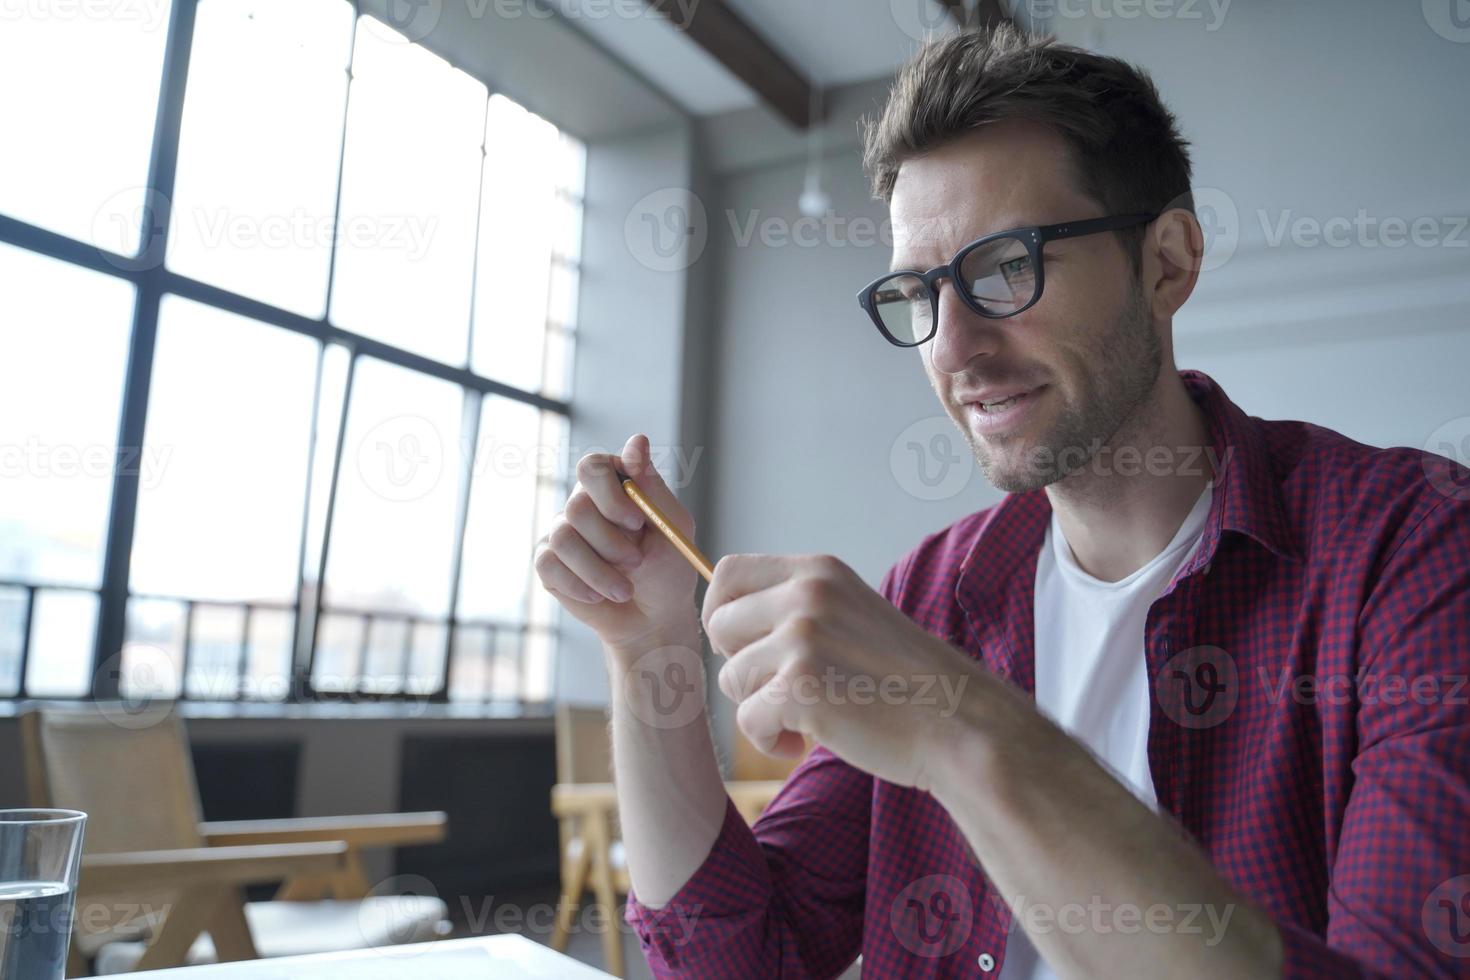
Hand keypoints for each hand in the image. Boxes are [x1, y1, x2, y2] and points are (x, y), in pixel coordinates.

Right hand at [534, 434, 699, 659]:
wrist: (652, 619)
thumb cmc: (668, 569)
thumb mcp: (672, 526)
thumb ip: (651, 486)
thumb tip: (637, 441)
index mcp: (615, 485)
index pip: (593, 467)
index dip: (611, 494)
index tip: (637, 520)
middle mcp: (585, 502)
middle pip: (578, 505)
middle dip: (611, 541)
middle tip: (636, 561)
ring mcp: (563, 531)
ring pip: (563, 538)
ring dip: (599, 570)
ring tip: (625, 589)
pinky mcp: (549, 562)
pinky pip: (549, 564)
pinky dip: (579, 584)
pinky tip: (599, 596)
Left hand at [703, 553, 985, 789]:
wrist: (958, 722)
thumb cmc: (903, 680)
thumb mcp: (850, 613)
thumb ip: (796, 607)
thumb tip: (722, 621)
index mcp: (818, 572)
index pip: (728, 573)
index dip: (723, 613)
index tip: (744, 646)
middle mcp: (806, 595)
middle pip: (718, 625)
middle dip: (741, 666)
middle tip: (783, 690)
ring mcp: (802, 639)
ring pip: (731, 678)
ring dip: (759, 707)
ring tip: (805, 717)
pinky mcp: (799, 688)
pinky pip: (746, 720)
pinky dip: (769, 741)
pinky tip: (803, 742)